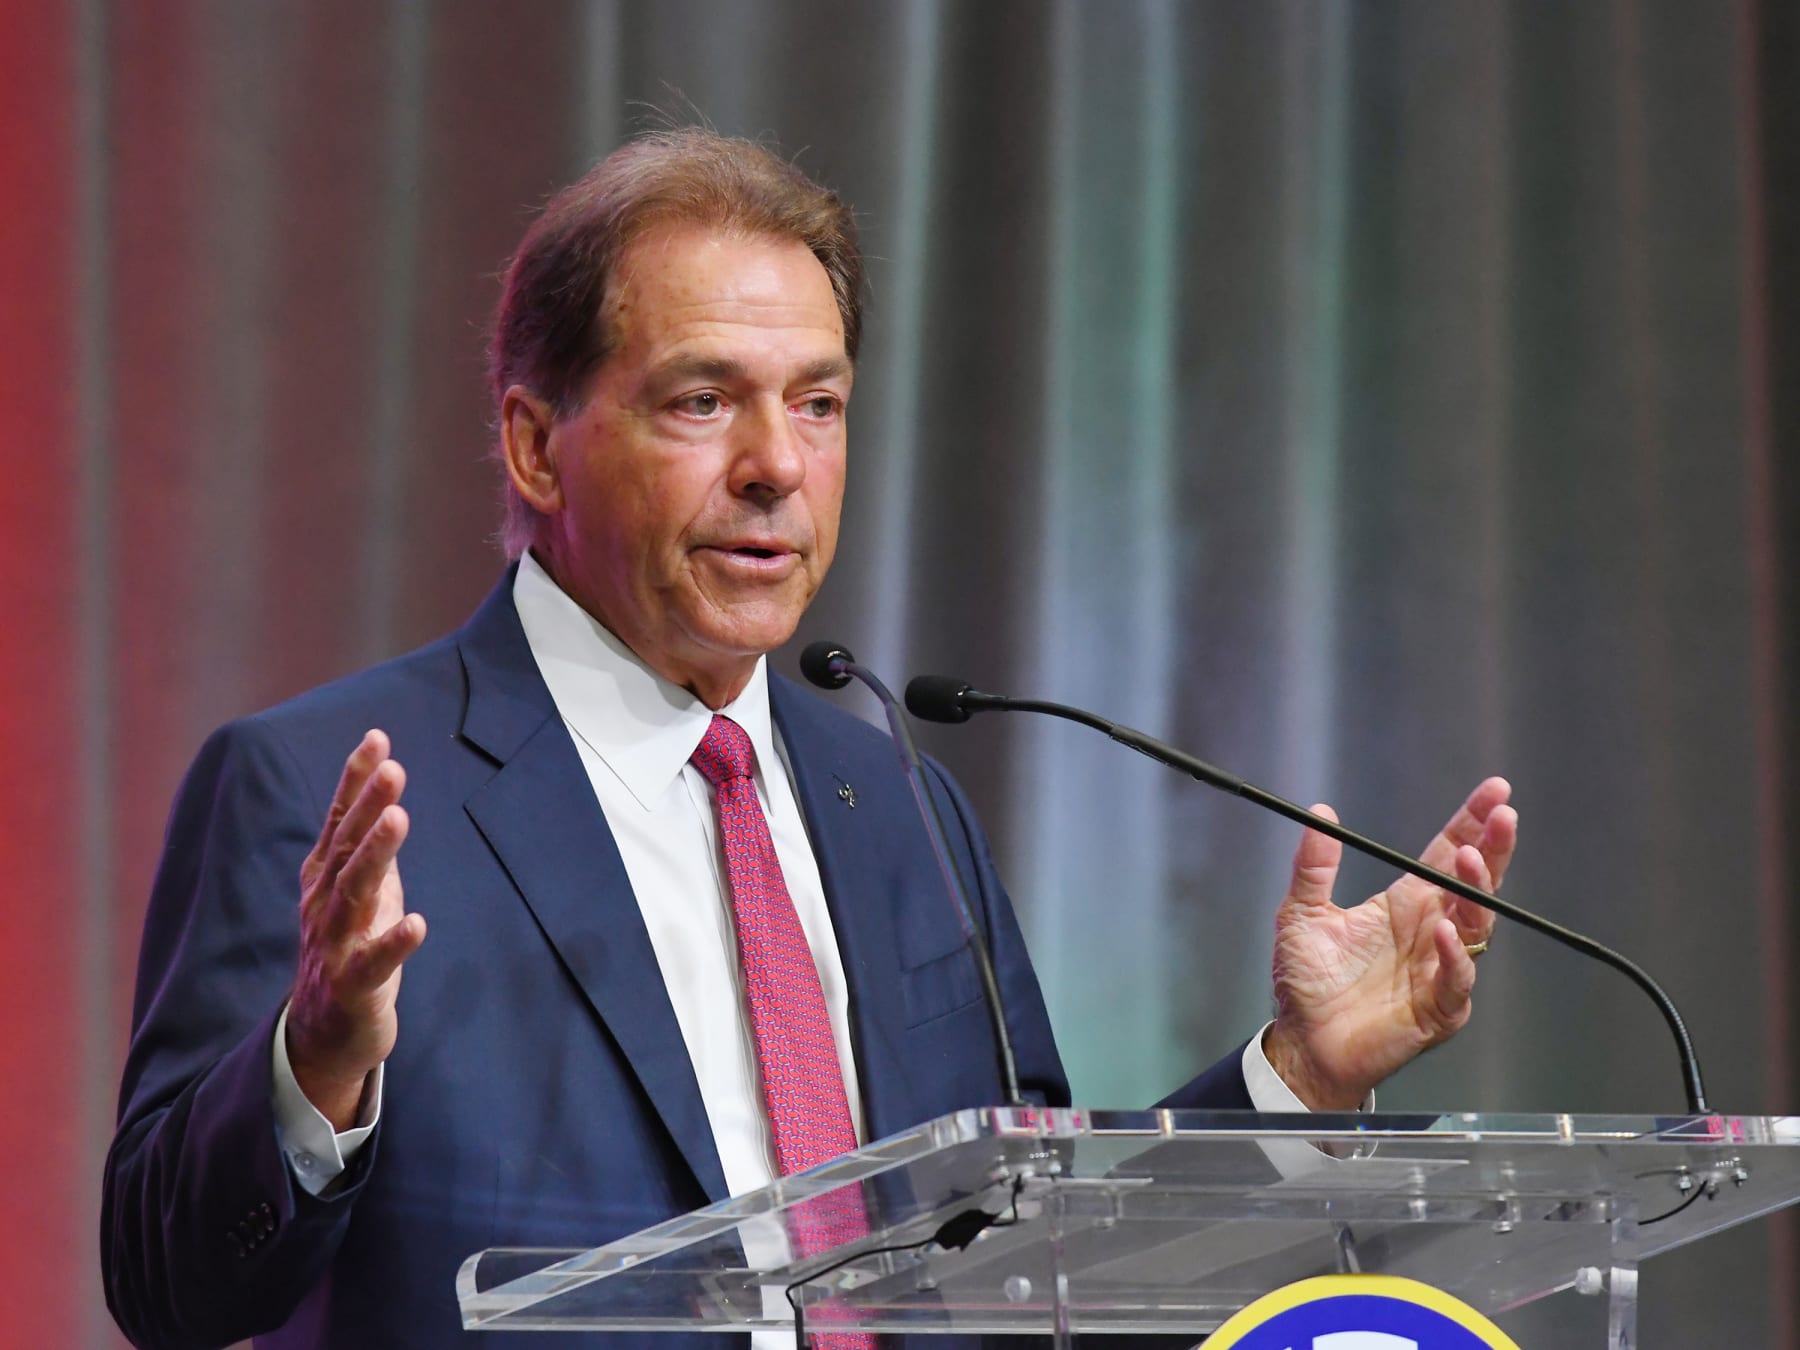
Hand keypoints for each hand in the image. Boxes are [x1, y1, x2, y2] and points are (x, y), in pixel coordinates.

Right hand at [286, 730, 426, 1129]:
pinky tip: (417, 923)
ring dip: (377, 856)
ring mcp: (334, 945)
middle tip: (393, 769)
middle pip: (347, 849)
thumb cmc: (347, 956)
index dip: (355, 780)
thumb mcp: (359, 896)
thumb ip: (368, 852)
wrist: (322, 1036)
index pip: (338, 821)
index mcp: (324, 879)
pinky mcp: (352, 987)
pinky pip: (373, 963)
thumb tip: (386, 801)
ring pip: (355, 894)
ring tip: (399, 819)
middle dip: (368, 807)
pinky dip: (393, 943)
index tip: (376, 738)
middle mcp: (324, 905)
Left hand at [1262, 778, 1516, 1110]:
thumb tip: (1321, 814)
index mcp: (1405, 904)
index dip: (1471, 823)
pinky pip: (1457, 978)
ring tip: (1471, 860)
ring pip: (1475, 924)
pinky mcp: (1440, 1007)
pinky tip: (1443, 931)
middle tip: (1503, 815)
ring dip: (1476, 892)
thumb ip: (1314, 866)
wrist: (1304, 1042)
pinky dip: (1454, 955)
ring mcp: (1440, 968)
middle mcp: (1430, 931)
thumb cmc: (1307, 983)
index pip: (1446, 854)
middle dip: (1493, 848)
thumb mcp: (1302, 913)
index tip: (1494, 791)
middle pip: (1474, 883)